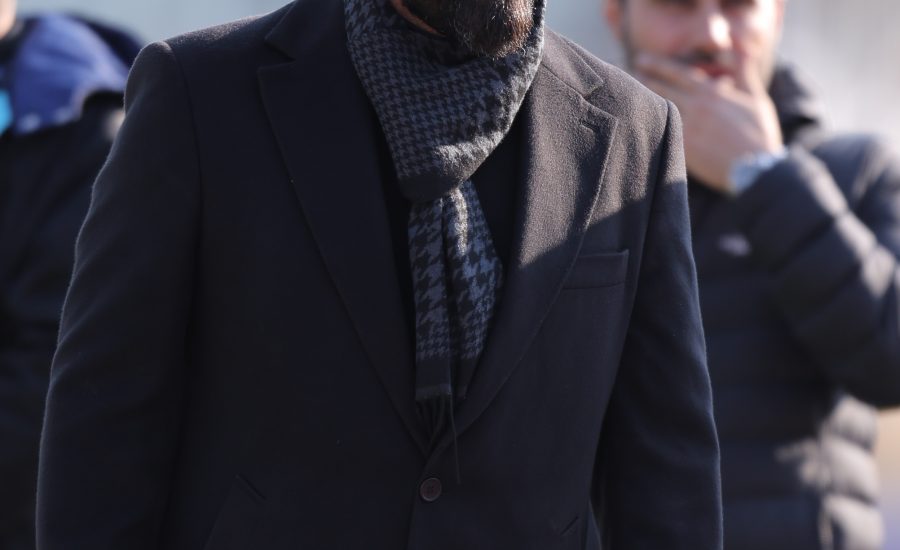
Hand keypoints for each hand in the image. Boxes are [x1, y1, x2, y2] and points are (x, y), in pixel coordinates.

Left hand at [635, 52, 783, 193]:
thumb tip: (738, 50)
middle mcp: (695, 107)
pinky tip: (637, 126)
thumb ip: (744, 72)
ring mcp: (687, 129)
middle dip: (643, 80)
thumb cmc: (759, 133)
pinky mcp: (683, 150)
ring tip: (629, 98)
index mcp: (711, 93)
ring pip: (658, 111)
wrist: (757, 168)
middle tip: (627, 76)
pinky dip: (649, 128)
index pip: (677, 73)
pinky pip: (661, 135)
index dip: (657, 66)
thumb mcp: (756, 98)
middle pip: (661, 90)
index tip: (641, 60)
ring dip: (643, 103)